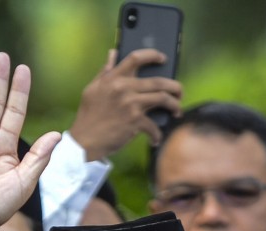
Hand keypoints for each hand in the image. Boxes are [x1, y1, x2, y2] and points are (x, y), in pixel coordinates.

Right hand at [68, 48, 182, 159]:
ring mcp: (131, 104)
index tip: (162, 58)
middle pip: (158, 81)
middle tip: (179, 92)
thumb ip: (104, 71)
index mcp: (113, 78)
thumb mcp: (92, 89)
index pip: (136, 58)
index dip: (153, 55)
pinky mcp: (135, 122)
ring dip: (175, 105)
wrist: (85, 141)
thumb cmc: (88, 116)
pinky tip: (156, 138)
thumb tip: (112, 53)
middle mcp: (124, 88)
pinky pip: (154, 126)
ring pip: (163, 99)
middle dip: (174, 86)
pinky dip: (158, 134)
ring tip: (177, 110)